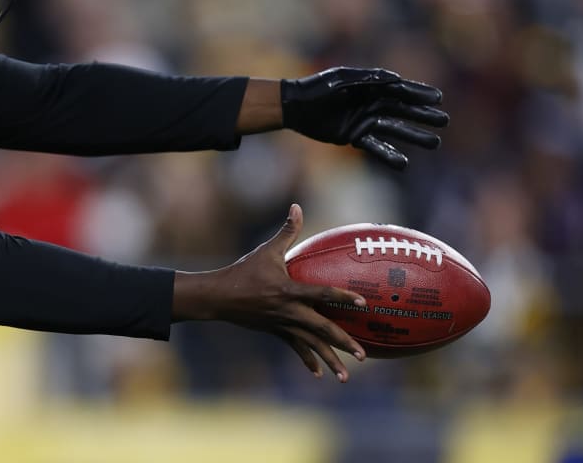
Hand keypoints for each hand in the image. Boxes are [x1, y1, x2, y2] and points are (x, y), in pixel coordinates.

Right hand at [172, 204, 366, 381]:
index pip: (321, 294)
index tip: (363, 304)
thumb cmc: (244, 270)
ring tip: (346, 377)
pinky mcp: (276, 332)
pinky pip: (296, 348)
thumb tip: (297, 206)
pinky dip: (307, 361)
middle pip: (321, 329)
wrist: (219, 296)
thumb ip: (287, 230)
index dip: (343, 297)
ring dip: (329, 360)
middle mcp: (288, 311)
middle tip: (363, 355)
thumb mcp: (266, 250)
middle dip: (343, 342)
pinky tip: (319, 374)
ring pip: (310, 345)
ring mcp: (283, 324)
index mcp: (289, 290)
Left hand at [281, 67, 448, 169]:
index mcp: (372, 86)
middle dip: (423, 116)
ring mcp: (365, 120)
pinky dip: (389, 155)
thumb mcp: (342, 79)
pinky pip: (376, 146)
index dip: (419, 94)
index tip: (438, 99)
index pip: (401, 90)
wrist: (295, 106)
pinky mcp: (355, 136)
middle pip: (403, 110)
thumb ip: (368, 80)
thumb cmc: (318, 87)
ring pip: (394, 129)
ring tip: (435, 143)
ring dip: (414, 136)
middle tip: (444, 122)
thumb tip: (395, 79)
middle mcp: (372, 103)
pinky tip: (404, 163)